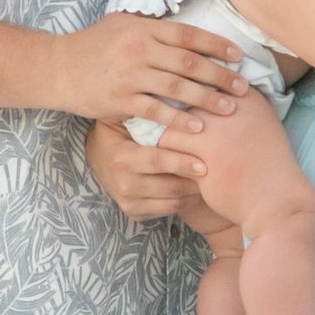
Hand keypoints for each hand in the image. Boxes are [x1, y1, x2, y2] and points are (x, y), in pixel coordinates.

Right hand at [55, 12, 249, 134]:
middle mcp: (139, 49)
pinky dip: (179, 120)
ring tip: (229, 109)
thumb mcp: (122, 24)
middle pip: (189, 62)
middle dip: (220, 75)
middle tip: (243, 87)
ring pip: (177, 88)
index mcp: (144, 28)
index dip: (216, 45)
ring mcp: (130, 76)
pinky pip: (157, 111)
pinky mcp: (120, 100)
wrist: (58, 68)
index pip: (188, 34)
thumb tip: (186, 27)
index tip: (238, 56)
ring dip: (207, 99)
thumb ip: (153, 26)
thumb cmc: (93, 45)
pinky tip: (198, 128)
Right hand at [84, 119, 207, 221]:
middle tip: (217, 171)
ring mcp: (128, 202)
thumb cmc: (122, 130)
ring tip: (212, 180)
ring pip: (173, 202)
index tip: (206, 161)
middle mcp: (123, 183)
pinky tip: (197, 189)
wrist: (98, 156)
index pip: (158, 161)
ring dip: (195, 192)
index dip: (183, 162)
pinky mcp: (134, 213)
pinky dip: (186, 201)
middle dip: (196, 180)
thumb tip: (186, 100)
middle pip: (171, 187)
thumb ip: (154, 114)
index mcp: (122, 157)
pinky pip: (168, 211)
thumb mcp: (130, 118)